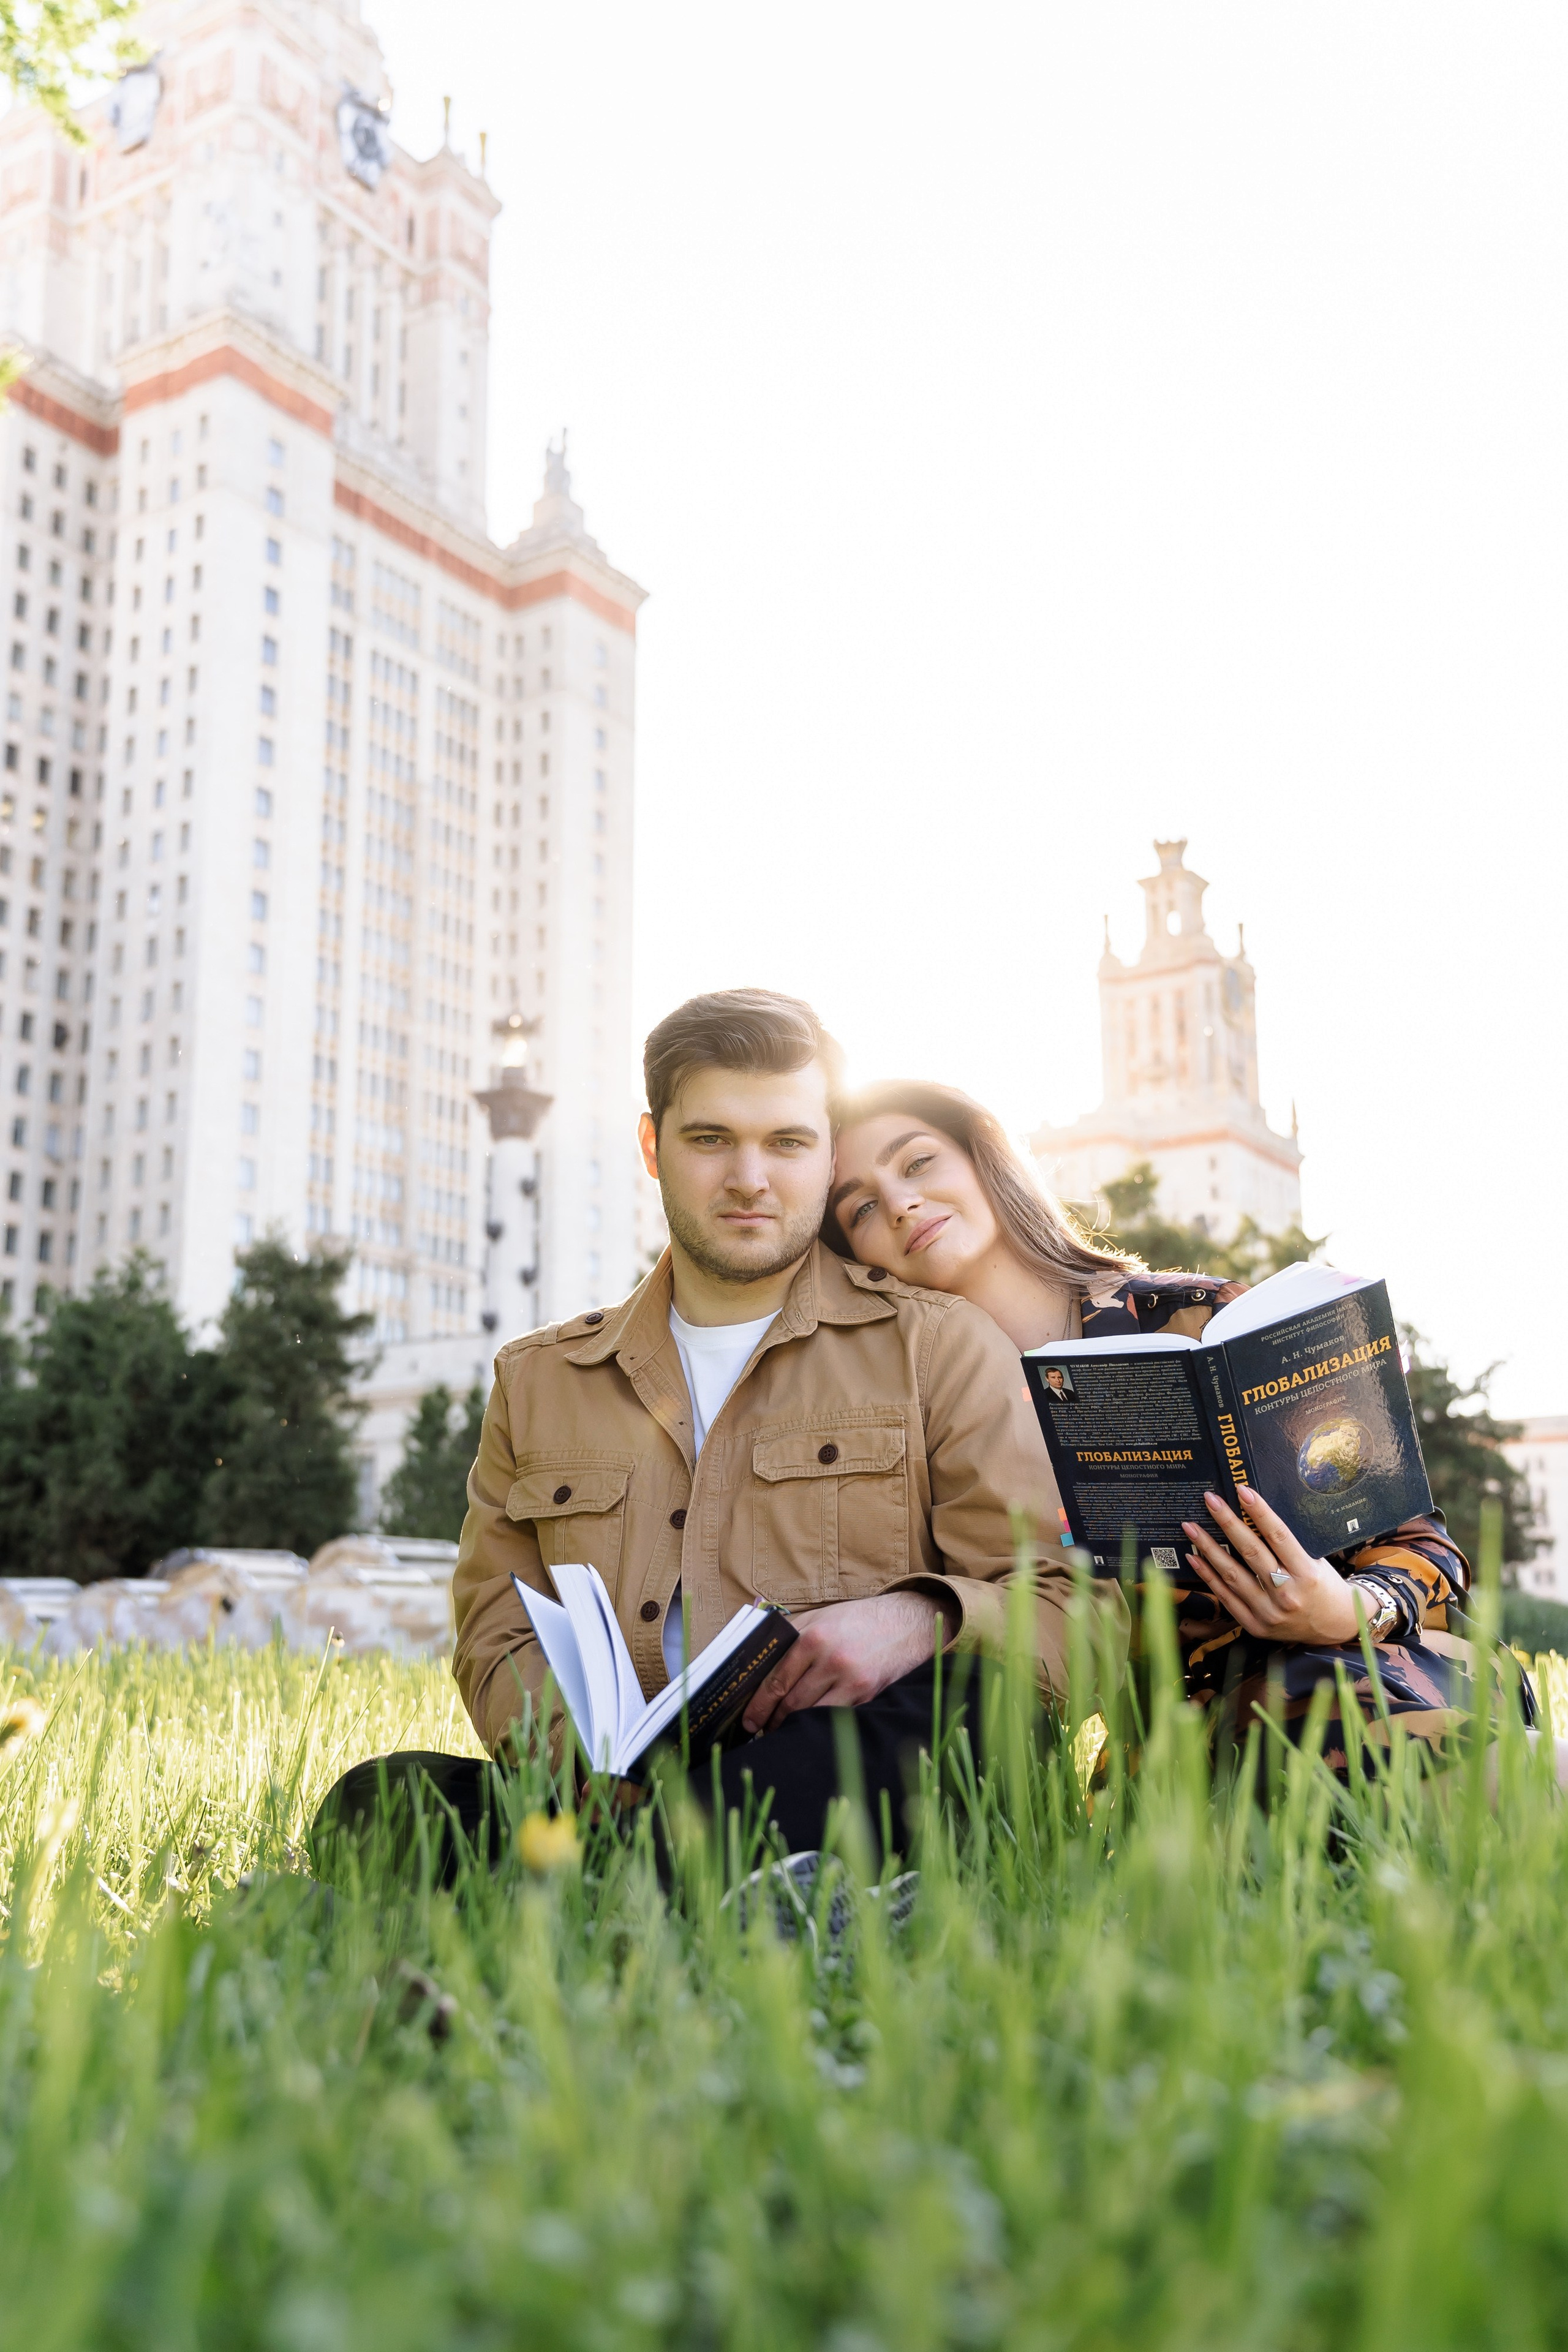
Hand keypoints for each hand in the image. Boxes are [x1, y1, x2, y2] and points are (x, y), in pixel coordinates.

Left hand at [741, 1591, 954, 1735]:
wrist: (904, 1623)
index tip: (748, 1718)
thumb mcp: (820, 1618)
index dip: (758, 1703)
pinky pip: (834, 1716)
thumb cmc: (855, 1621)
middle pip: (791, 1701)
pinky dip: (818, 1724)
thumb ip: (790, 1636)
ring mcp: (850, 1679)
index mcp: (813, 1637)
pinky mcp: (866, 1693)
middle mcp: (831, 1659)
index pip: (776, 1678)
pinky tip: (809, 1727)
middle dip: (771, 1719)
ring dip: (792, 1726)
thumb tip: (758, 1661)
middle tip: (759, 1729)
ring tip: (780, 1730)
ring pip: (811, 1713)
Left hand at [1182, 1486, 1362, 1646]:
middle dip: (1227, 1522)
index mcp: (1307, 1574)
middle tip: (1209, 1500)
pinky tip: (1194, 1558)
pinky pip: (1226, 1598)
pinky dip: (1208, 1576)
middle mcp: (1287, 1594)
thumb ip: (1287, 1546)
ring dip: (1207, 1548)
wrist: (1336, 1628)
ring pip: (1232, 1575)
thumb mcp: (1316, 1562)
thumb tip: (1254, 1514)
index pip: (1278, 1536)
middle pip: (1250, 1552)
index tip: (1241, 1490)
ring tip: (1190, 1527)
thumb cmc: (1325, 1587)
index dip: (1259, 1511)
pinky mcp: (1256, 1626)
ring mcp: (1269, 1613)